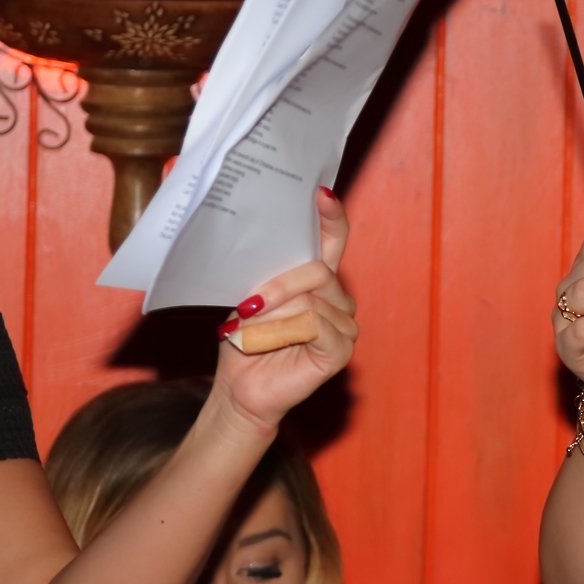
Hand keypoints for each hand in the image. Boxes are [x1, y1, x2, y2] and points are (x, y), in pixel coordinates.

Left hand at [212, 187, 358, 431]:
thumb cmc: (245, 341)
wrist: (240, 388)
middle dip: (278, 287)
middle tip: (248, 305)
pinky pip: (317, 325)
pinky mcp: (341, 349)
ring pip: (313, 301)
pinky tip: (273, 342)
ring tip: (255, 333)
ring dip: (276, 316)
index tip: (320, 195)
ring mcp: (343, 324)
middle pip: (319, 271)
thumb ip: (267, 274)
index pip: (333, 242)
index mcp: (316, 280)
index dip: (331, 218)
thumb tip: (266, 246)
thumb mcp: (250, 297)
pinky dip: (288, 332)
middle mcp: (336, 298)